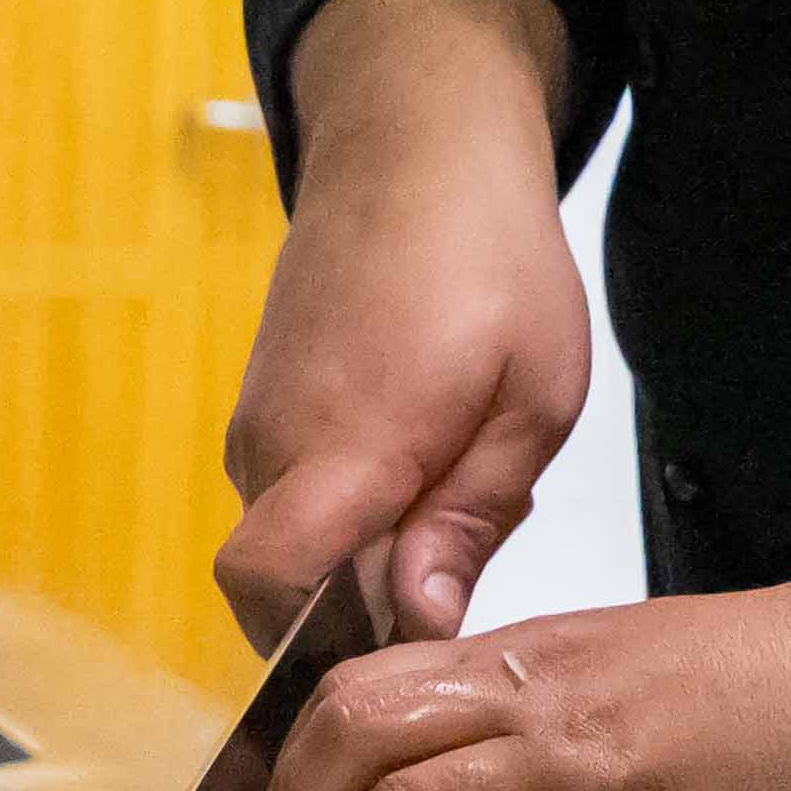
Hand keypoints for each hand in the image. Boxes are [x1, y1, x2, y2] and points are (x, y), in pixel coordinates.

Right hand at [217, 0, 587, 645]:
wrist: (413, 145)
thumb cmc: (492, 258)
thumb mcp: (534, 399)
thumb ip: (469, 521)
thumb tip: (418, 624)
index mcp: (346, 444)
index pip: (267, 581)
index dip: (316, 645)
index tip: (401, 644)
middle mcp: (272, 445)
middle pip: (291, 588)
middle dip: (373, 605)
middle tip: (470, 548)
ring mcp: (256, 425)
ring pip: (301, 545)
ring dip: (370, 550)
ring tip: (459, 478)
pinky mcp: (260, 410)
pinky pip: (298, 498)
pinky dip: (354, 507)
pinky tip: (427, 453)